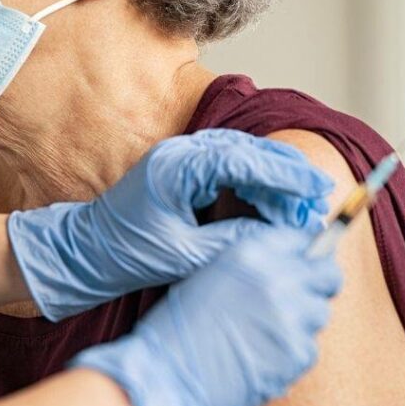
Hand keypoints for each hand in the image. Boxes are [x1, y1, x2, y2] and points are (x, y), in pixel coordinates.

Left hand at [7, 129, 333, 320]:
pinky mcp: (179, 170)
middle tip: (318, 198)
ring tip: (302, 204)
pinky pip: (225, 166)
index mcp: (176, 168)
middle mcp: (177, 153)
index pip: (243, 160)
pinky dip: (252, 181)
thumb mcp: (186, 255)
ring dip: (271, 177)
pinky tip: (271, 203)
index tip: (315, 191)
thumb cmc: (126, 254)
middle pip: (246, 150)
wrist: (85, 251)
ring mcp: (177, 157)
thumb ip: (234, 242)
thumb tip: (281, 237)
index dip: (284, 175)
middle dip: (285, 174)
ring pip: (239, 155)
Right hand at [73, 224, 342, 405]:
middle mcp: (277, 279)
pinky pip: (309, 348)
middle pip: (327, 274)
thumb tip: (289, 265)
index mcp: (250, 253)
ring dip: (301, 321)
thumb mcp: (208, 276)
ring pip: (319, 313)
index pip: (301, 240)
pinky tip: (260, 356)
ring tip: (264, 334)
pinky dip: (290, 353)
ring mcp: (292, 317)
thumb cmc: (178, 327)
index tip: (301, 265)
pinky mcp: (298, 354)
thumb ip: (251, 266)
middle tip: (299, 299)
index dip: (303, 254)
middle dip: (318, 284)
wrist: (167, 375)